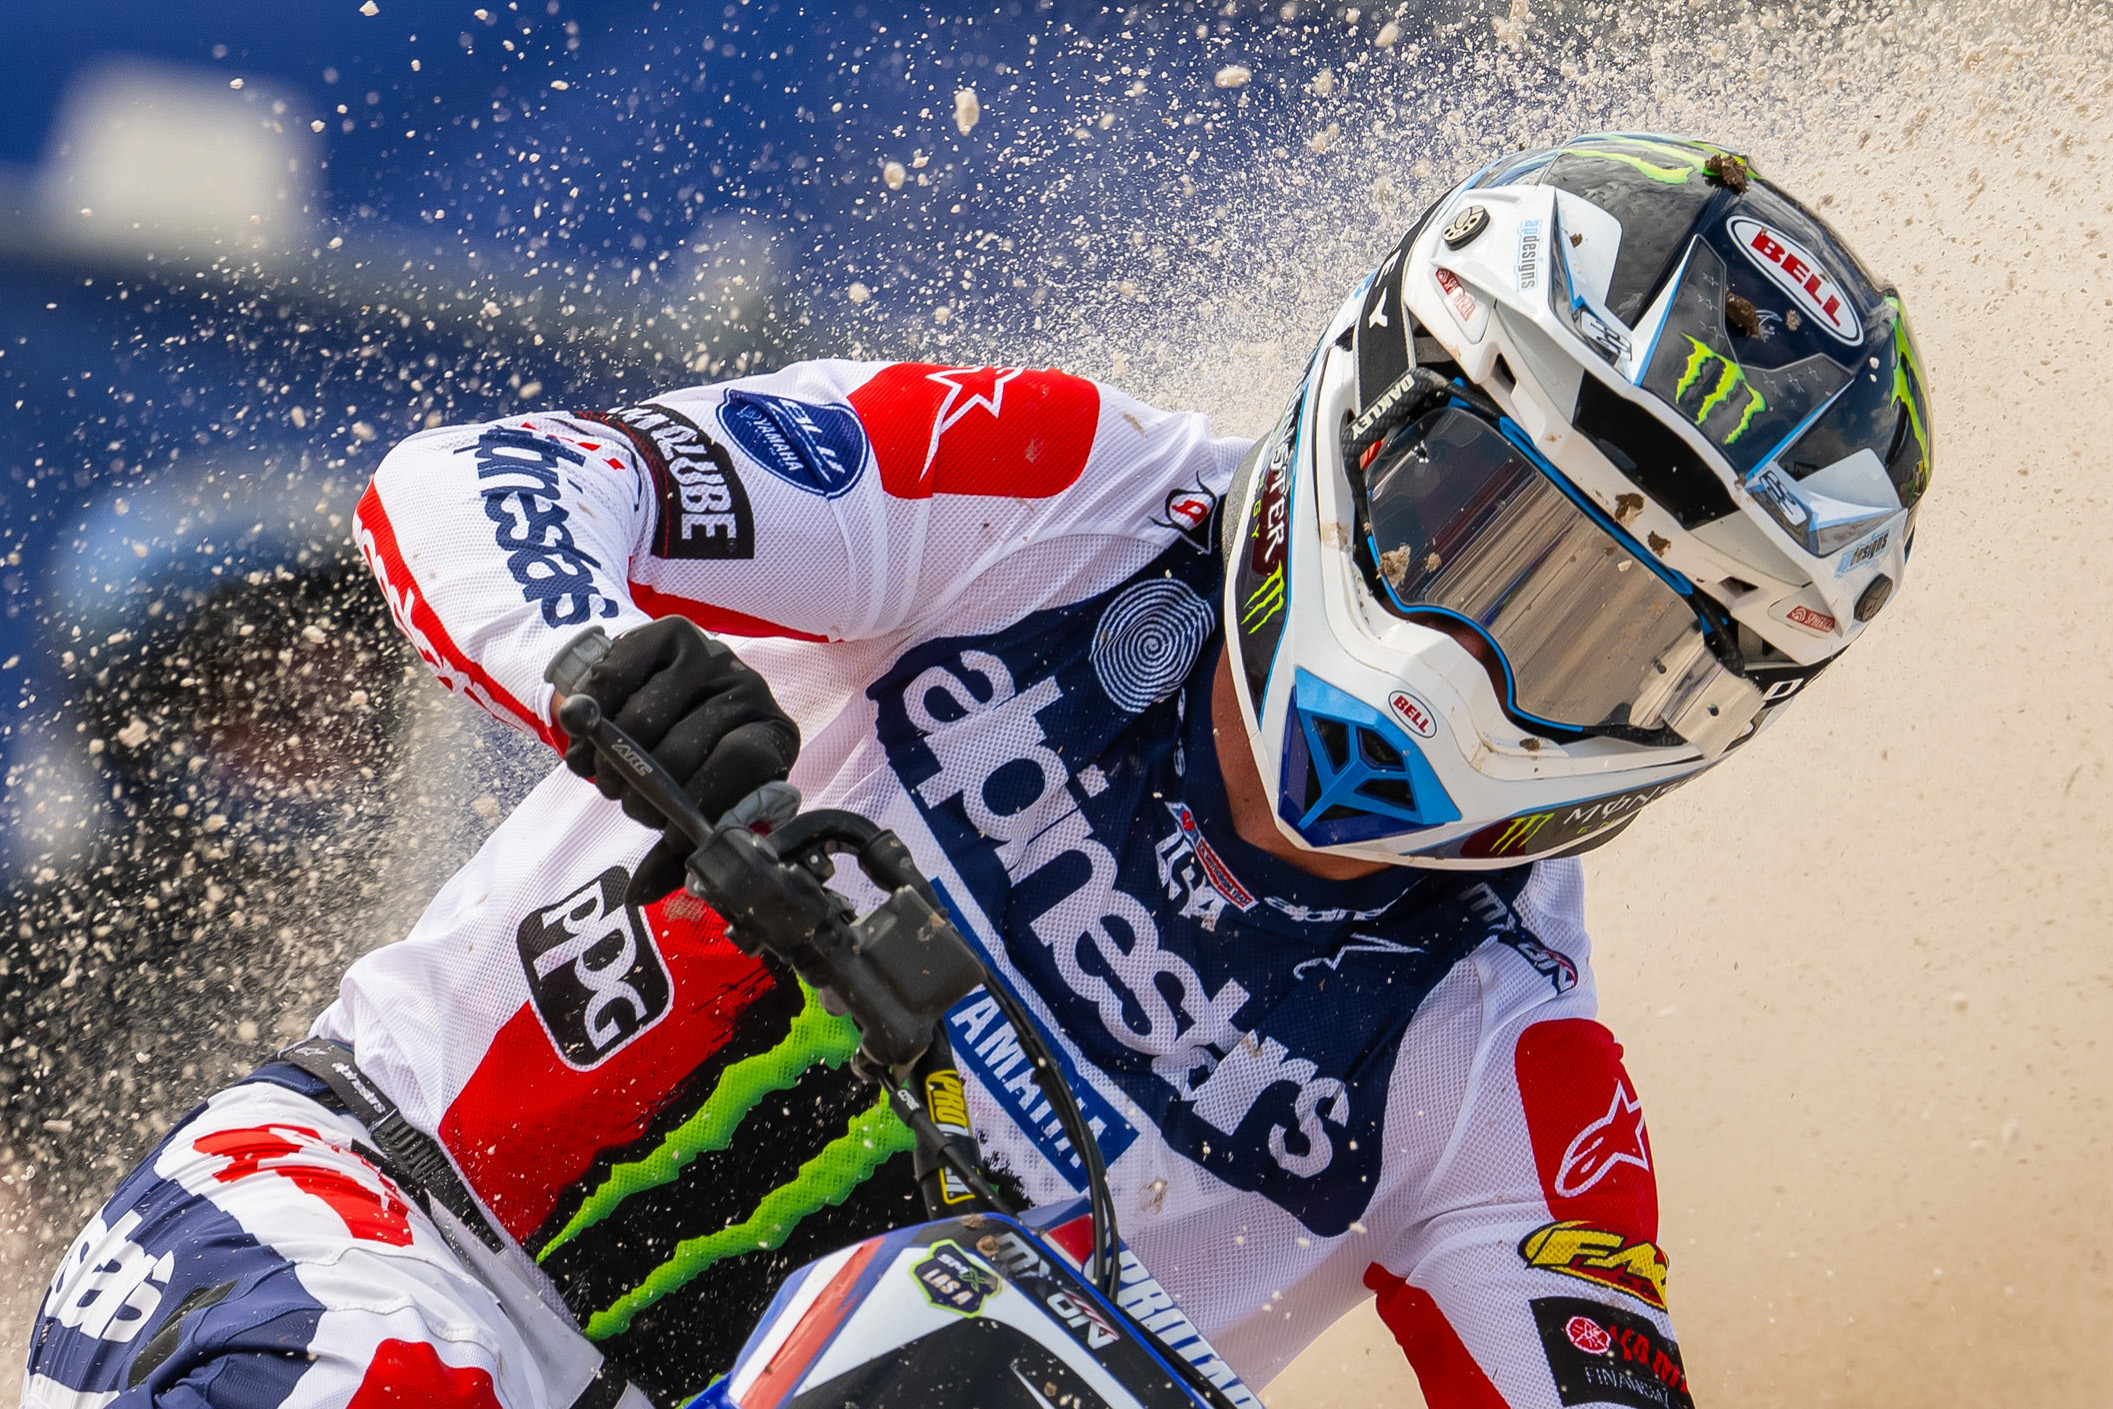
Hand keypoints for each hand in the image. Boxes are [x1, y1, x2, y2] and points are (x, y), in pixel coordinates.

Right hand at [558, 617, 799, 903]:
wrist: (665, 694)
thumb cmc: (689, 764)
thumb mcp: (696, 805)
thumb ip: (674, 850)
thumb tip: (641, 893)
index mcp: (772, 737)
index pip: (741, 763)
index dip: (700, 803)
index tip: (667, 835)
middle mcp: (749, 688)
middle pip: (683, 746)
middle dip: (642, 791)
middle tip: (627, 803)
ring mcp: (709, 654)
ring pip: (640, 719)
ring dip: (609, 761)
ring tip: (606, 776)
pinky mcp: (665, 632)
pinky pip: (612, 680)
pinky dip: (589, 720)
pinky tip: (589, 741)